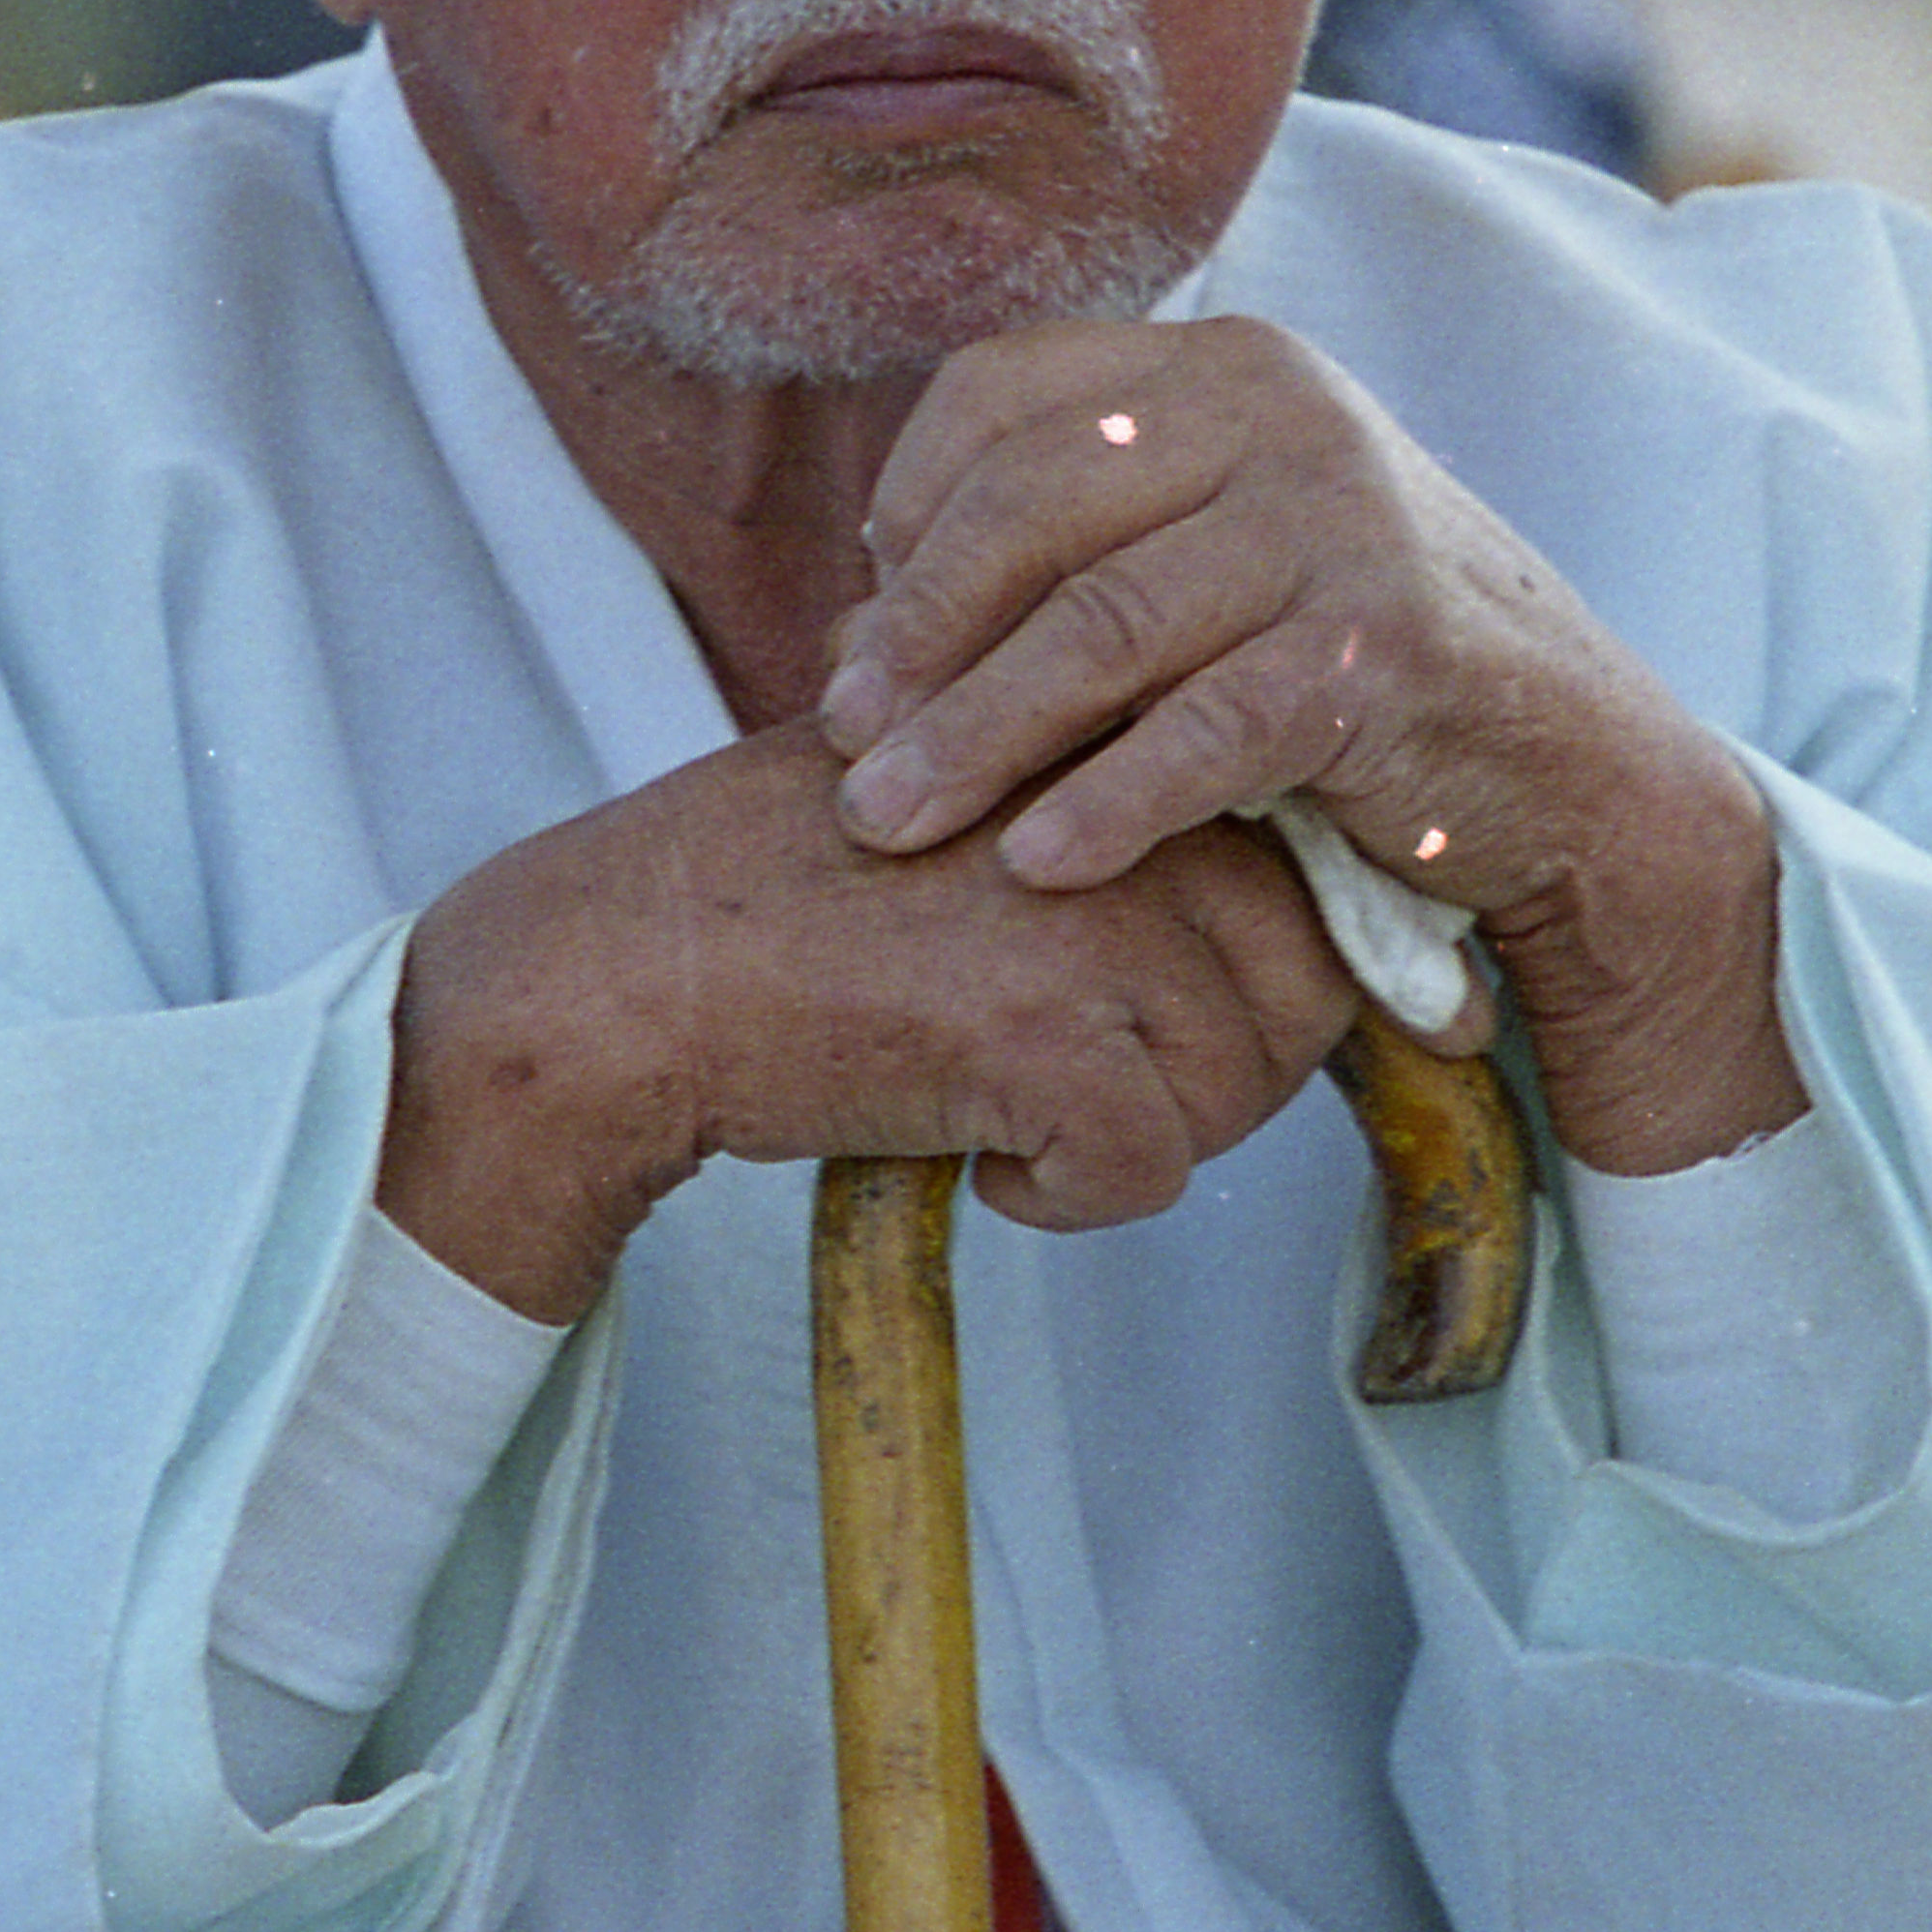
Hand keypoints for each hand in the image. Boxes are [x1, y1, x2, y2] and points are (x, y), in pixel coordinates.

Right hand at [378, 729, 1360, 1323]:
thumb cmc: (770, 886)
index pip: (1299, 869)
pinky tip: (975, 1162)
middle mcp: (1125, 809)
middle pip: (1304, 986)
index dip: (1269, 971)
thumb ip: (1075, 780)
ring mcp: (1093, 921)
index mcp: (1111, 733)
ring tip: (1011, 1106)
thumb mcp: (946, 770)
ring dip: (1142, 1133)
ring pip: (1239, 1089)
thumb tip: (1222, 842)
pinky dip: (1069, 1198)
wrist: (627, 968)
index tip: (1208, 1022)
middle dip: (1222, 1066)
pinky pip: (1151, 1169)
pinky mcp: (1047, 1039)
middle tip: (1094, 1086)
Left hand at [818, 318, 1800, 1176]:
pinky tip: (1038, 864)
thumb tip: (846, 641)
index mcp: (1224, 366)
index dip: (907, 507)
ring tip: (886, 819)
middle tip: (843, 744)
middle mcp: (1282, 409)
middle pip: (1030, 507)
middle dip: (916, 637)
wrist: (1572, 761)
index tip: (861, 628)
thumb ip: (1061, 570)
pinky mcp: (1385, 647)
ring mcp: (1341, 521)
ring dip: (975, 734)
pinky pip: (1209, 729)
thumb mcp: (1208, 572)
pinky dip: (1110, 801)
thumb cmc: (1350, 668)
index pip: (1003, 395)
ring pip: (1101, 624)